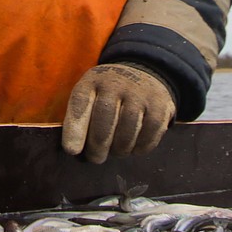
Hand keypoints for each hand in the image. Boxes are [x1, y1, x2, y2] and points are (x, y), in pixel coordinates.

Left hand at [61, 64, 175, 163]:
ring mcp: (139, 92)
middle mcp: (115, 83)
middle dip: (97, 147)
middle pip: (104, 122)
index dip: (75, 129)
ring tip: (116, 151)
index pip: (80, 104)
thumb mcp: (90, 95)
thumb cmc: (108, 94)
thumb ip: (81, 118)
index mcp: (92, 81)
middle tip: (96, 158)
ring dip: (120, 149)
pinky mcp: (160, 104)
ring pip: (127, 132)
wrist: (142, 73)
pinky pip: (150, 135)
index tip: (72, 150)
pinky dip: (140, 147)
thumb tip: (75, 150)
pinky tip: (134, 147)